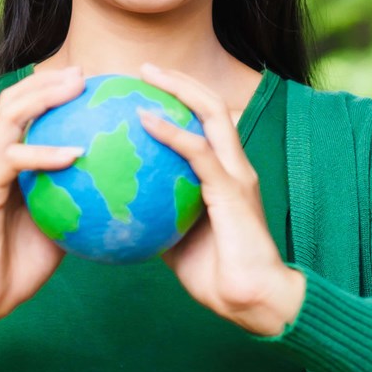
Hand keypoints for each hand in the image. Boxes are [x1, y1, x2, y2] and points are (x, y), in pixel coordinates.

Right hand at [0, 66, 87, 345]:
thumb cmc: (21, 264)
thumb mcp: (64, 228)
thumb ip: (83, 203)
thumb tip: (129, 192)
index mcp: (15, 164)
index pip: (31, 114)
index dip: (57, 93)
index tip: (96, 84)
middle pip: (16, 102)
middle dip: (49, 82)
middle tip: (85, 74)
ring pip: (9, 118)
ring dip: (42, 98)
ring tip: (76, 88)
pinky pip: (13, 161)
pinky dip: (44, 153)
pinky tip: (75, 153)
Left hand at [133, 61, 304, 335]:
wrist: (252, 301)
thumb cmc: (217, 277)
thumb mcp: (177, 241)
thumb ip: (159, 218)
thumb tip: (120, 209)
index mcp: (226, 176)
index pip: (206, 124)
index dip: (181, 101)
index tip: (144, 90)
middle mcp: (236, 166)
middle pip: (212, 106)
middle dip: (179, 81)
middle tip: (142, 70)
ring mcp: (237, 175)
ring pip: (212, 114)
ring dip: (178, 89)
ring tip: (144, 76)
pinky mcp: (231, 191)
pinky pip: (197, 151)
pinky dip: (170, 131)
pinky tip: (143, 119)